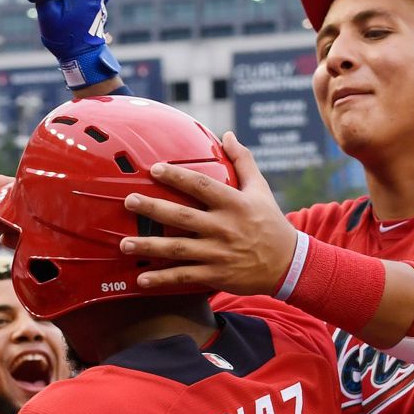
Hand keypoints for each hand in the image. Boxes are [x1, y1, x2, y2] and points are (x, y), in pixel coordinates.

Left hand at [118, 133, 298, 294]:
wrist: (288, 264)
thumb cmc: (271, 223)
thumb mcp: (261, 190)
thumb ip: (243, 161)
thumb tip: (227, 134)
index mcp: (234, 203)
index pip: (201, 186)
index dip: (177, 176)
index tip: (155, 169)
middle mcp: (224, 227)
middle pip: (182, 217)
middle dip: (153, 209)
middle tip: (129, 201)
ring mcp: (219, 253)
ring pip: (178, 249)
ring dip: (150, 247)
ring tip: (125, 243)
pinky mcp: (217, 274)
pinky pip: (185, 276)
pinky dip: (163, 278)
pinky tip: (142, 279)